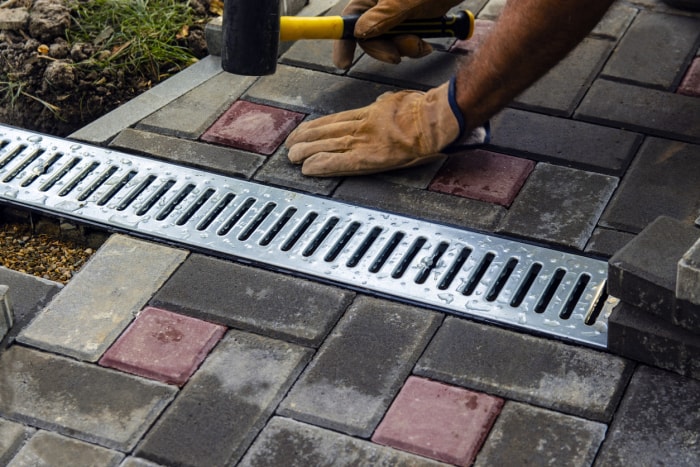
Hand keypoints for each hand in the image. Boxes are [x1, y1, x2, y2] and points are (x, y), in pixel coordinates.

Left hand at [286, 81, 462, 176]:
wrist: (432, 119)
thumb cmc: (423, 109)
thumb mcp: (399, 98)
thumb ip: (386, 103)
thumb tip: (382, 101)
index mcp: (369, 113)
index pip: (335, 120)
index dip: (316, 127)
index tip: (304, 130)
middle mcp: (361, 127)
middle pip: (326, 133)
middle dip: (305, 139)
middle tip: (290, 145)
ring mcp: (363, 143)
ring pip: (327, 147)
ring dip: (307, 152)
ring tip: (292, 157)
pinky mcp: (368, 159)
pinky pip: (339, 163)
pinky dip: (322, 165)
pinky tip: (308, 168)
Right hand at [333, 0, 462, 68]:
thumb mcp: (407, 1)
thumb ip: (384, 16)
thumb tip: (359, 31)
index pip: (348, 20)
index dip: (343, 43)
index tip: (344, 63)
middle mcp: (379, 7)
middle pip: (369, 38)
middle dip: (385, 50)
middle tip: (398, 57)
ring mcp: (394, 16)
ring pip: (388, 43)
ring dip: (404, 50)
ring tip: (420, 44)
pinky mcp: (409, 24)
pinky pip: (404, 44)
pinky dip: (414, 49)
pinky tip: (426, 45)